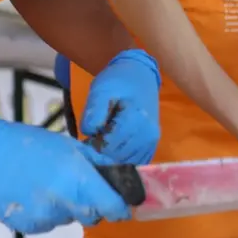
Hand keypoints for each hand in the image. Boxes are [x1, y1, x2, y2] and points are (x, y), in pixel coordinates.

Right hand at [0, 109, 130, 233]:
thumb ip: (99, 162)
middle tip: (83, 187)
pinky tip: (36, 195)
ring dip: (70, 207)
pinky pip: (50, 223)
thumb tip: (121, 173)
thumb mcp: (71, 146)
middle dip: (96, 206)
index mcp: (81, 182)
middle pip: (95, 216)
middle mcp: (66, 204)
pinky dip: (50, 213)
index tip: (122, 204)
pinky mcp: (29, 227)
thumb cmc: (31, 145)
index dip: (121, 208)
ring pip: (71, 219)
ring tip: (52, 186)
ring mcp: (46, 219)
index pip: (114, 208)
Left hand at [82, 49, 160, 164]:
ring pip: (126, 162)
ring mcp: (152, 141)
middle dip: (101, 153)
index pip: (108, 146)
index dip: (92, 146)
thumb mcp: (101, 90)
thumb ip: (94, 110)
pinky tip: (113, 148)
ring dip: (111, 157)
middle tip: (91, 140)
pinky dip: (122, 159)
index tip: (85, 139)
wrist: (140, 76)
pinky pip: (135, 161)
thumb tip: (88, 132)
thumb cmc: (118, 81)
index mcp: (135, 120)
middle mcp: (147, 135)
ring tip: (102, 142)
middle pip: (117, 157)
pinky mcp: (152, 145)